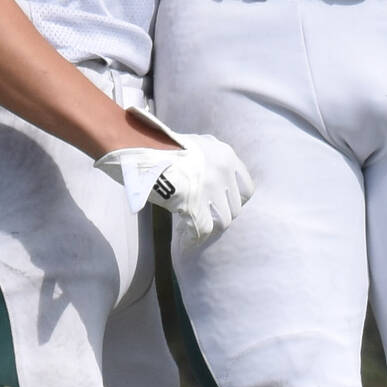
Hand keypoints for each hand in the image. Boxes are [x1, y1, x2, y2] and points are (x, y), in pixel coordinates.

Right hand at [97, 127, 255, 242]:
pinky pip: (202, 230)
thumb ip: (207, 160)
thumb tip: (208, 181)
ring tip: (194, 230)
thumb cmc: (157, 144)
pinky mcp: (194, 202)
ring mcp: (210, 187)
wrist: (138, 146)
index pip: (247, 187)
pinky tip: (187, 243)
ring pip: (222, 220)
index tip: (222, 206)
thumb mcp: (193, 144)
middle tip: (204, 219)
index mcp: (225, 154)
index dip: (235, 201)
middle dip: (220, 215)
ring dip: (208, 227)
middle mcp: (223, 170)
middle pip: (235, 207)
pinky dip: (194, 239)